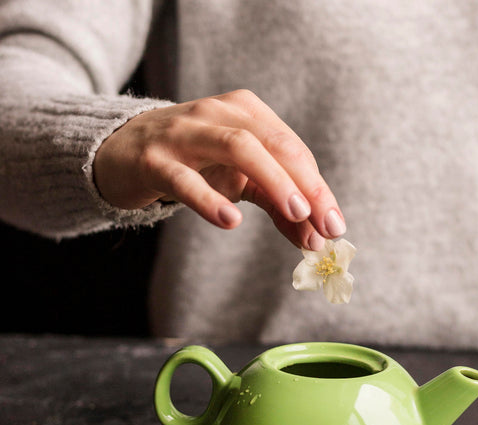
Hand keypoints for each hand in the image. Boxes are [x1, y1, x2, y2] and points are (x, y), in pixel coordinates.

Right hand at [92, 89, 345, 249]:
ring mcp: (185, 133)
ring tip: (297, 215)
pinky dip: (210, 200)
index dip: (319, 190)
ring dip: (274, 181)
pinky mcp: (155, 160)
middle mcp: (220, 113)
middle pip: (275, 144)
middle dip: (307, 185)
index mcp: (248, 112)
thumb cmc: (196, 163)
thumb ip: (280, 208)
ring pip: (238, 147)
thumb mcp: (243, 181)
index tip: (336, 228)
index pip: (293, 150)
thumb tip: (316, 241)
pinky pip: (185, 179)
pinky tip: (231, 222)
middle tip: (325, 225)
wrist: (123, 151)